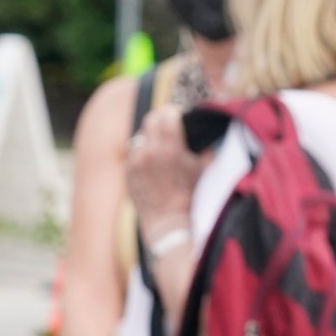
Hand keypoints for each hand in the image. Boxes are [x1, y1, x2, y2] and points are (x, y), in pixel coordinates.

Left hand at [125, 105, 204, 228]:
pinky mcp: (128, 171)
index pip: (168, 114)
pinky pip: (133, 153)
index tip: (178, 118)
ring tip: (159, 146)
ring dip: (150, 137)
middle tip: (167, 126)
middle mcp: (150, 151)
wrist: (167, 221)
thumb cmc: (188, 195)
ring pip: (140, 136)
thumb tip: (208, 131)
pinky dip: (142, 154)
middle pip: (151, 119)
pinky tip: (151, 162)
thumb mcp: (201, 168)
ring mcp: (136, 161)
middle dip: (160, 120)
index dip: (175, 114)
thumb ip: (204, 146)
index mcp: (170, 147)